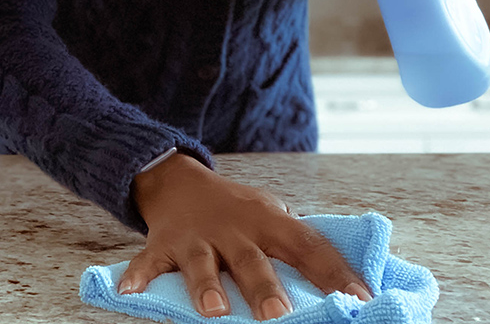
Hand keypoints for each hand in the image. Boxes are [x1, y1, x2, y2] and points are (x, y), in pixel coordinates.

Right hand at [118, 153, 372, 320]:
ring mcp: (195, 238)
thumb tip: (348, 283)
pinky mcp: (162, 244)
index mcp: (268, 221)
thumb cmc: (235, 210)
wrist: (177, 179)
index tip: (360, 299)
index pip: (308, 246)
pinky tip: (129, 290)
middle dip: (265, 289)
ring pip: (202, 265)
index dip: (335, 272)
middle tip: (280, 316)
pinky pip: (148, 261)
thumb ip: (296, 242)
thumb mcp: (270, 214)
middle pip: (251, 260)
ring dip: (206, 287)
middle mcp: (233, 229)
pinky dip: (137, 275)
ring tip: (214, 311)